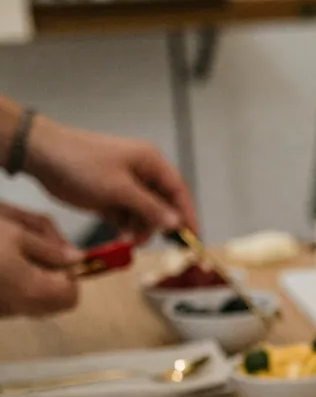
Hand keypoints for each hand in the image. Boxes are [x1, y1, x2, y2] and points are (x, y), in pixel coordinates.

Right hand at [0, 212, 77, 316]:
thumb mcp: (15, 231)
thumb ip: (51, 248)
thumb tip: (77, 258)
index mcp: (32, 290)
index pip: (71, 295)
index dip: (68, 274)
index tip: (54, 254)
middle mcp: (16, 308)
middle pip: (51, 302)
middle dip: (48, 277)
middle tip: (30, 250)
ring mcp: (1, 311)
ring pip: (30, 302)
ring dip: (28, 279)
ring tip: (8, 252)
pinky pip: (10, 301)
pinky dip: (10, 284)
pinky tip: (0, 264)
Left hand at [22, 117, 194, 237]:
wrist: (42, 156)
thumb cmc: (82, 162)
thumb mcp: (120, 188)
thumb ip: (150, 208)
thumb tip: (176, 223)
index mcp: (150, 163)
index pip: (178, 191)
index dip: (187, 214)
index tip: (191, 237)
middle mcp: (141, 174)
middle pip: (162, 206)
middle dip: (156, 225)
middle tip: (146, 240)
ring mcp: (125, 186)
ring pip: (144, 215)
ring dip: (139, 230)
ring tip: (128, 240)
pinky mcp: (110, 197)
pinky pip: (127, 218)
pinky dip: (126, 229)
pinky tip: (121, 237)